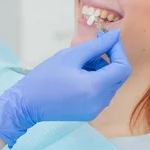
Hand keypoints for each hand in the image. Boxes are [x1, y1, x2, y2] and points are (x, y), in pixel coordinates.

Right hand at [0, 29, 130, 147]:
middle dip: (108, 60)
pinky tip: (76, 78)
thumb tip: (115, 36)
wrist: (27, 104)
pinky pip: (101, 94)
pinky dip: (95, 82)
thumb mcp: (69, 56)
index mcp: (96, 87)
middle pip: (117, 76)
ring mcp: (96, 109)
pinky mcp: (90, 113)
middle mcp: (100, 101)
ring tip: (78, 66)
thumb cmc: (45, 77)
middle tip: (88, 52)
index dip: (118, 51)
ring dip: (100, 71)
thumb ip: (96, 45)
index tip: (106, 39)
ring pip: (110, 84)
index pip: (122, 67)